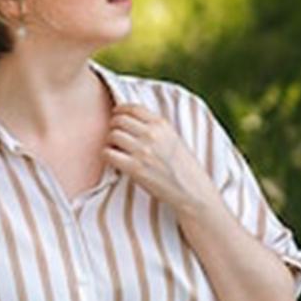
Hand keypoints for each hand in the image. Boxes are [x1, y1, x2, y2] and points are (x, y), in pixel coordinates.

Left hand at [104, 104, 218, 215]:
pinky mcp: (135, 168)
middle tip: (116, 138)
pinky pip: (108, 153)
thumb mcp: (174, 139)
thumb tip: (131, 121)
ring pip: (112, 135)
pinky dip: (107, 156)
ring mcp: (143, 151)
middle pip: (118, 120)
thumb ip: (156, 128)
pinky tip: (114, 161)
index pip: (132, 108)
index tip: (116, 117)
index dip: (119, 111)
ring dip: (110, 142)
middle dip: (114, 127)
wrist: (193, 192)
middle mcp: (152, 134)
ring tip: (116, 151)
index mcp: (162, 124)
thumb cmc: (184, 169)